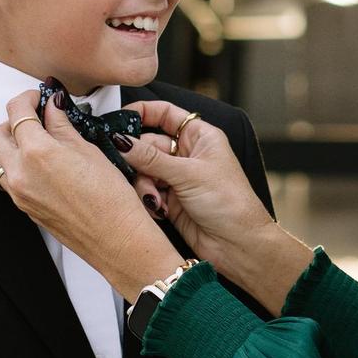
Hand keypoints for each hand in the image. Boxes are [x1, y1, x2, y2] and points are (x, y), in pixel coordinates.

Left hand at [0, 89, 184, 301]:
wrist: (116, 239)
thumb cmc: (111, 200)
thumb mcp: (89, 151)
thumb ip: (63, 126)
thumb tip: (53, 107)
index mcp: (37, 152)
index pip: (16, 112)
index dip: (27, 98)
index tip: (38, 98)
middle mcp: (20, 173)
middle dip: (13, 120)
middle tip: (36, 117)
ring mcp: (19, 193)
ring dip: (7, 144)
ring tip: (33, 142)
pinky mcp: (23, 207)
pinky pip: (5, 179)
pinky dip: (12, 165)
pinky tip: (37, 164)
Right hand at [118, 100, 276, 270]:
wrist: (238, 244)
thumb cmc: (231, 204)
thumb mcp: (189, 174)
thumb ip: (151, 158)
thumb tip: (122, 141)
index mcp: (200, 137)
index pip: (166, 114)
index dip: (142, 113)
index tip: (119, 119)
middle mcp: (188, 154)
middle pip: (149, 145)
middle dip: (141, 160)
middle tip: (136, 170)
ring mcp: (178, 177)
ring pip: (144, 171)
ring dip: (146, 185)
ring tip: (156, 199)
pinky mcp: (171, 200)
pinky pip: (147, 192)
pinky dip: (149, 200)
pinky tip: (160, 209)